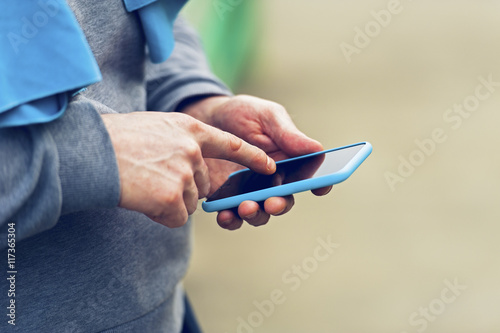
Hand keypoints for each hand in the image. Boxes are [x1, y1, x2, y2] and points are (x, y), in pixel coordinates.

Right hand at [101, 111, 274, 227]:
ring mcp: (184, 173)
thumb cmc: (118, 139)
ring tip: (143, 184)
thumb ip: (182, 142)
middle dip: (183, 189)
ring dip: (169, 202)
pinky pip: (176, 218)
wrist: (91, 152)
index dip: (253, 156)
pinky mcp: (173, 197)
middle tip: (152, 178)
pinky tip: (142, 198)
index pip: (232, 144)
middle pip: (204, 185)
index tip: (270, 166)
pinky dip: (160, 215)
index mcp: (190, 129)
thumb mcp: (157, 128)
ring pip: (190, 204)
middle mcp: (192, 150)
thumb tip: (195, 164)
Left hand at [181, 95, 331, 229]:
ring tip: (246, 207)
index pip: (309, 177)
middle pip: (283, 201)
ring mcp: (249, 191)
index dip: (320, 184)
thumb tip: (317, 149)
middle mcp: (272, 181)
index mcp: (289, 161)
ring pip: (259, 213)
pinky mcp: (226, 197)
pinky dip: (230, 219)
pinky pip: (231, 215)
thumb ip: (288, 134)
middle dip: (280, 205)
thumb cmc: (242, 114)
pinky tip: (225, 214)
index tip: (320, 187)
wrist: (205, 117)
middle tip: (272, 203)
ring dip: (256, 215)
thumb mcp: (266, 116)